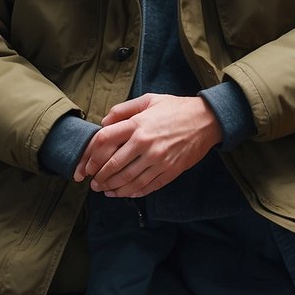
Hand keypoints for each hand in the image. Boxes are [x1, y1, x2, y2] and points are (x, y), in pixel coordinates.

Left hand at [73, 94, 222, 197]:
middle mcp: (145, 143)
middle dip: (100, 177)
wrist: (207, 120)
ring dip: (113, 188)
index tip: (87, 166)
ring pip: (129, 179)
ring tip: (105, 191)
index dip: (91, 156)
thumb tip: (103, 122)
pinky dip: (133, 192)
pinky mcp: (170, 170)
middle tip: (93, 184)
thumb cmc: (176, 108)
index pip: (104, 141)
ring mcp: (158, 159)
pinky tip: (125, 193)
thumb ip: (123, 109)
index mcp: (137, 124)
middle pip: (113, 165)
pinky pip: (147, 186)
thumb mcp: (149, 100)